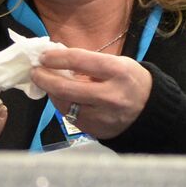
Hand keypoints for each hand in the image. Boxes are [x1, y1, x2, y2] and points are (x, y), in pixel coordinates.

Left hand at [28, 48, 152, 139]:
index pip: (79, 61)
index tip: (43, 56)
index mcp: (117, 71)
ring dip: (52, 93)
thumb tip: (55, 59)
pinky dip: (63, 106)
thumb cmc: (129, 79)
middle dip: (45, 79)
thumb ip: (88, 62)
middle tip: (35, 72)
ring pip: (65, 105)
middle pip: (66, 88)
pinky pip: (71, 117)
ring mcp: (103, 116)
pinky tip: (61, 98)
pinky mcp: (98, 130)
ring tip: (47, 84)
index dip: (56, 58)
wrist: (150, 109)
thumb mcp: (116, 63)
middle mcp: (111, 95)